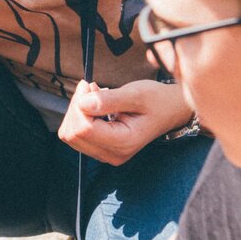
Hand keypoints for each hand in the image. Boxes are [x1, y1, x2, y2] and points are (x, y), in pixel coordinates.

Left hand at [58, 78, 192, 164]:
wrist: (170, 110)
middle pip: (72, 133)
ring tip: (96, 95)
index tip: (90, 85)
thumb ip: (109, 100)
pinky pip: (77, 134)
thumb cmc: (156, 100)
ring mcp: (106, 154)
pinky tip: (95, 105)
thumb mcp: (135, 94)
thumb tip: (82, 103)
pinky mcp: (101, 148)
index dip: (79, 104)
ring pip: (70, 134)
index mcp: (123, 143)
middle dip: (76, 107)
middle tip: (92, 87)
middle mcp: (112, 154)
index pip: (82, 129)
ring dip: (77, 111)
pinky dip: (79, 116)